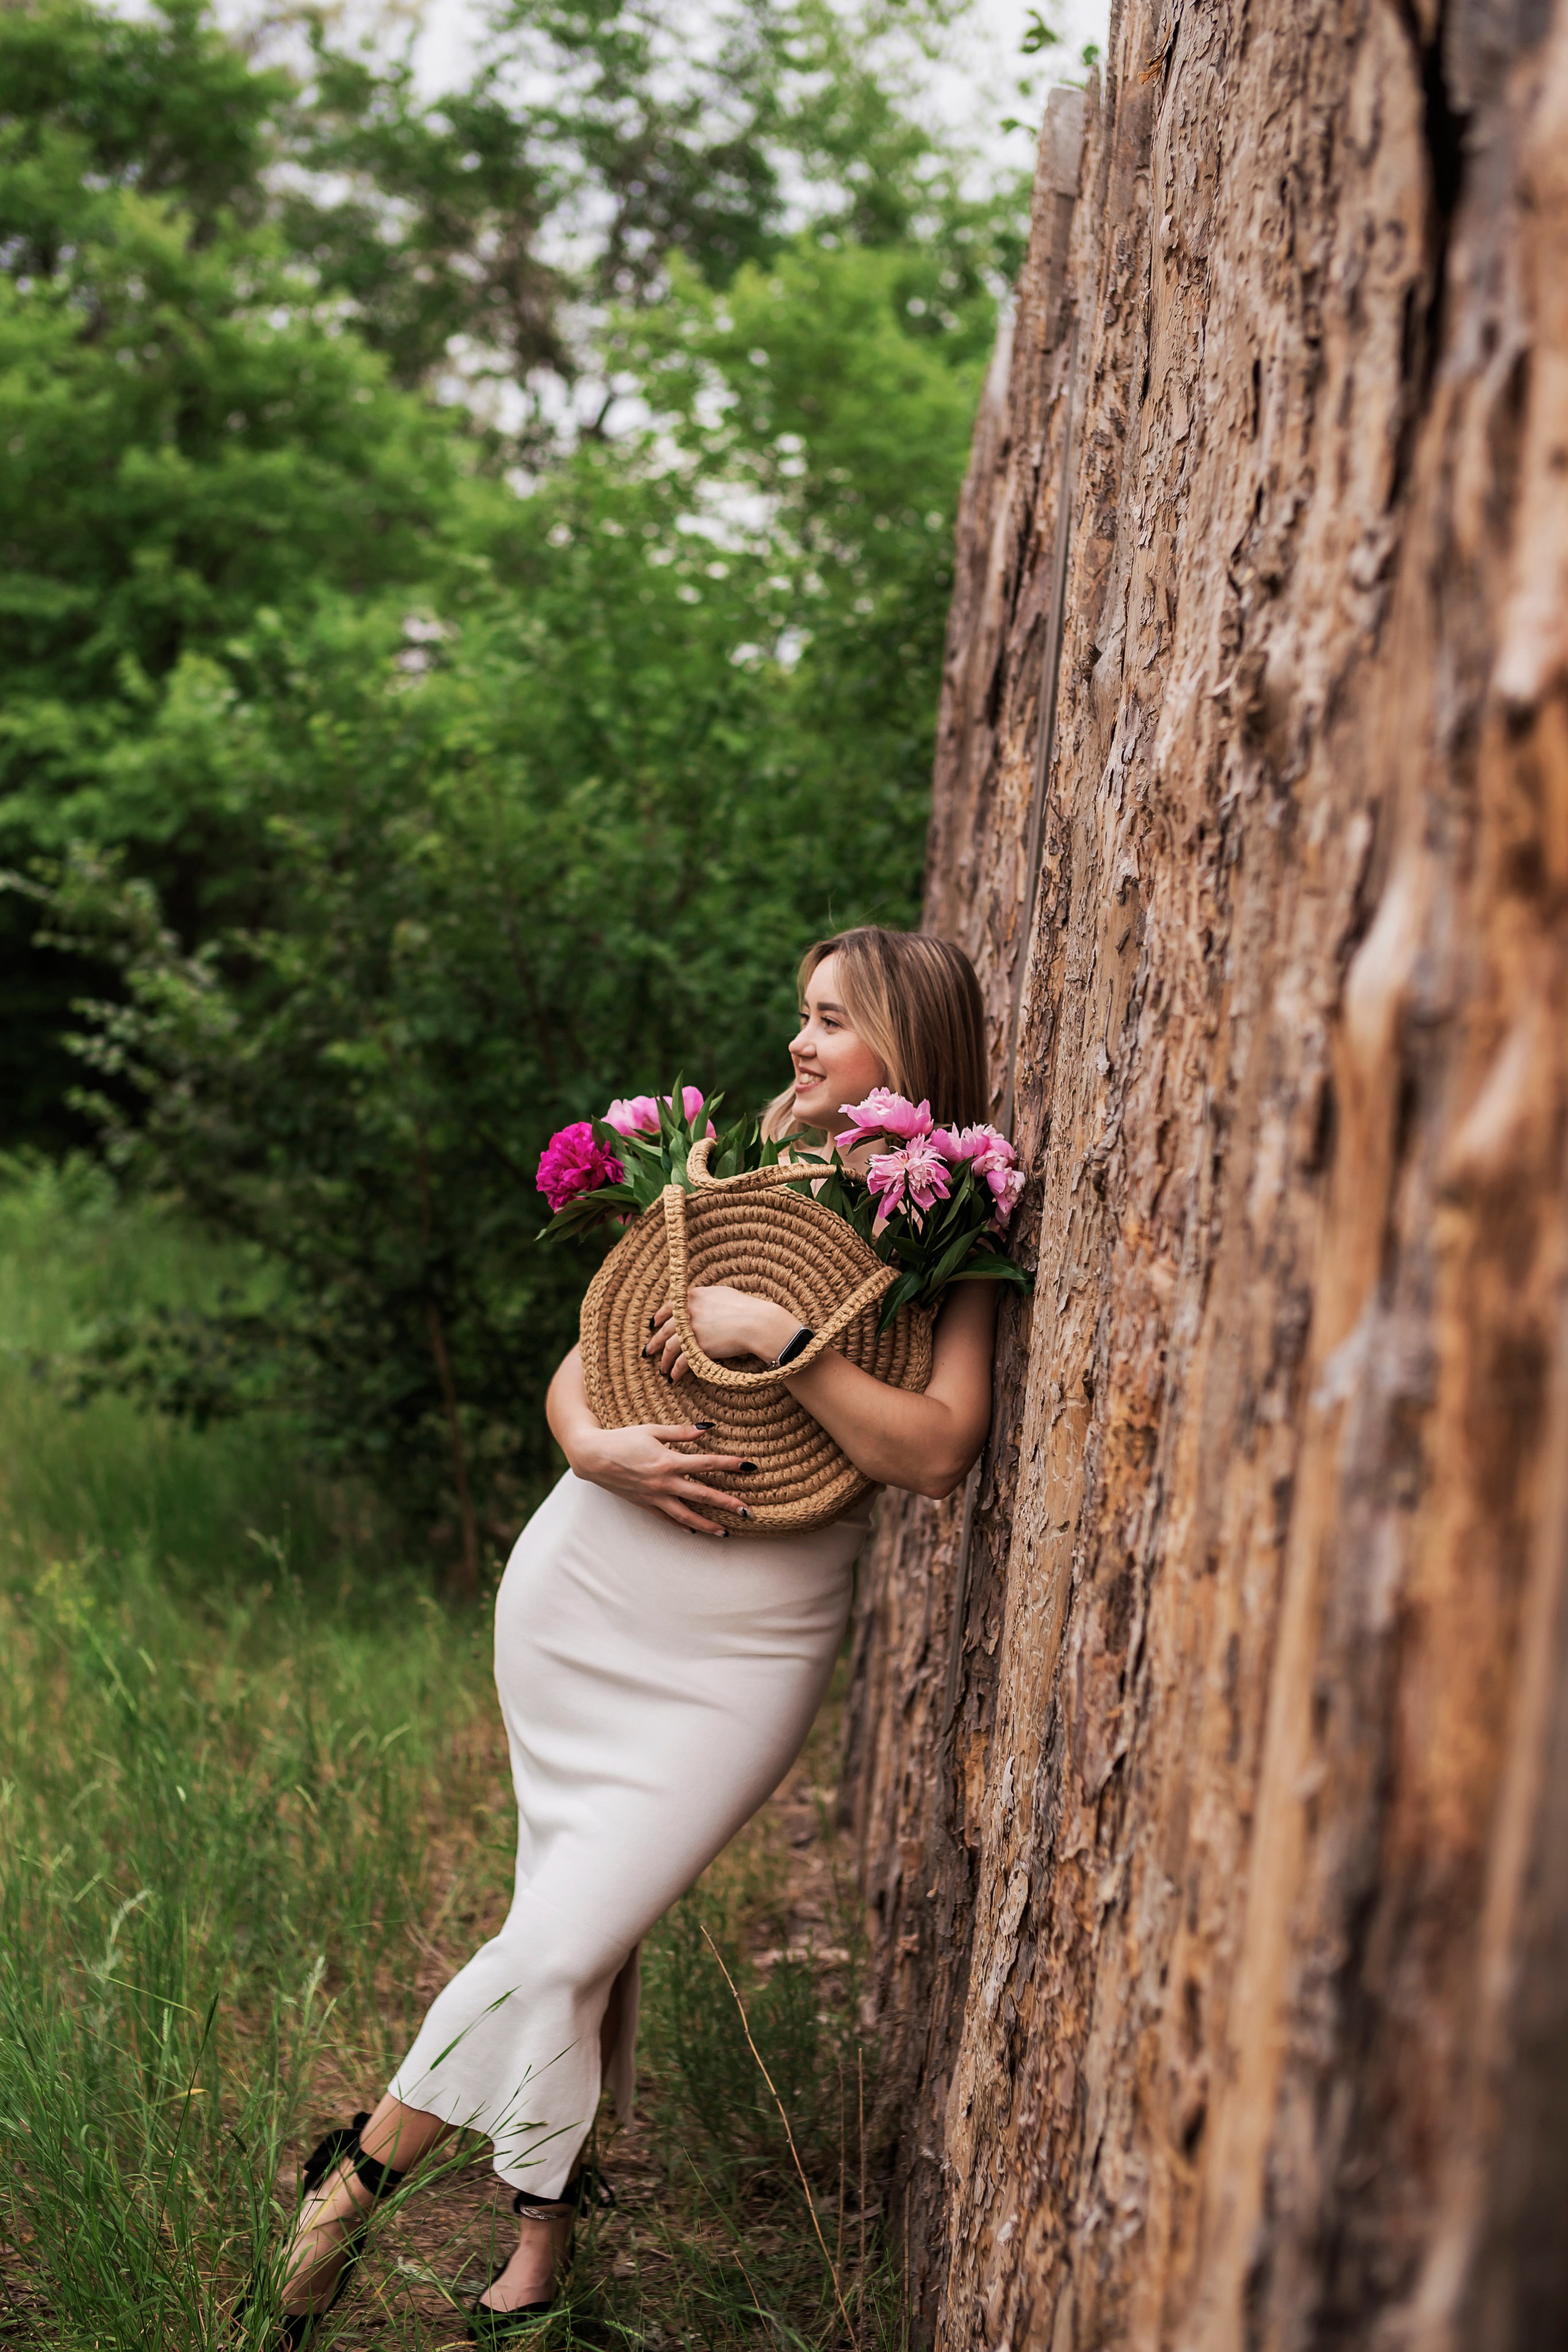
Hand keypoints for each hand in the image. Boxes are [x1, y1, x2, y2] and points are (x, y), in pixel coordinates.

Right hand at [570, 1419, 755, 1534]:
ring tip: (725, 1532)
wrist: (592, 1456)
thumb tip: (707, 1428)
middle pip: (702, 1495)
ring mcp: (654, 1497)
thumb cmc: (622, 1439)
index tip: (750, 1466)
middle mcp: (664, 1483)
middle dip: (727, 1504)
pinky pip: (666, 1519)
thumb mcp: (652, 1430)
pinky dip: (681, 1526)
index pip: (707, 1463)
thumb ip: (681, 1432)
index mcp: (668, 1461)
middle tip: (749, 1512)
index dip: (730, 1464)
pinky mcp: (644, 1504)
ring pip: (686, 1516)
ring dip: (707, 1525)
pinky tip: (694, 1531)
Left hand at [645, 1285, 797, 1382]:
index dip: (659, 1316)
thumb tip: (700, 1305)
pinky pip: (681, 1362)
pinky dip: (676, 1371)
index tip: (653, 1324)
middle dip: (655, 1342)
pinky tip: (674, 1378)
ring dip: (664, 1360)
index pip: (669, 1306)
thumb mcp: (722, 1294)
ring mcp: (691, 1330)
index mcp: (693, 1297)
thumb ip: (706, 1299)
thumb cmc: (746, 1307)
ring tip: (662, 1370)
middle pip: (665, 1329)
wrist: (757, 1323)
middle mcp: (688, 1312)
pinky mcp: (697, 1348)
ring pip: (669, 1347)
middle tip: (648, 1351)